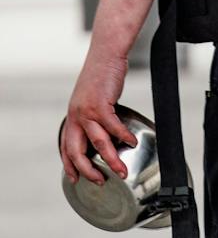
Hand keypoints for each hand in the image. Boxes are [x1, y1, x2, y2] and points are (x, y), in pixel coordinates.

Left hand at [60, 54, 136, 184]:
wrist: (105, 57)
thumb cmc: (102, 78)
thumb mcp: (93, 101)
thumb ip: (96, 119)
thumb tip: (110, 135)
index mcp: (73, 117)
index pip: (66, 146)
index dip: (69, 164)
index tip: (74, 178)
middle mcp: (76, 116)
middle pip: (76, 150)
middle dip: (87, 169)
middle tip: (100, 180)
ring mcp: (86, 111)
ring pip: (97, 142)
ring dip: (111, 159)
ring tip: (121, 171)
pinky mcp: (100, 104)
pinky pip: (113, 127)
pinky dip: (123, 136)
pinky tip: (131, 142)